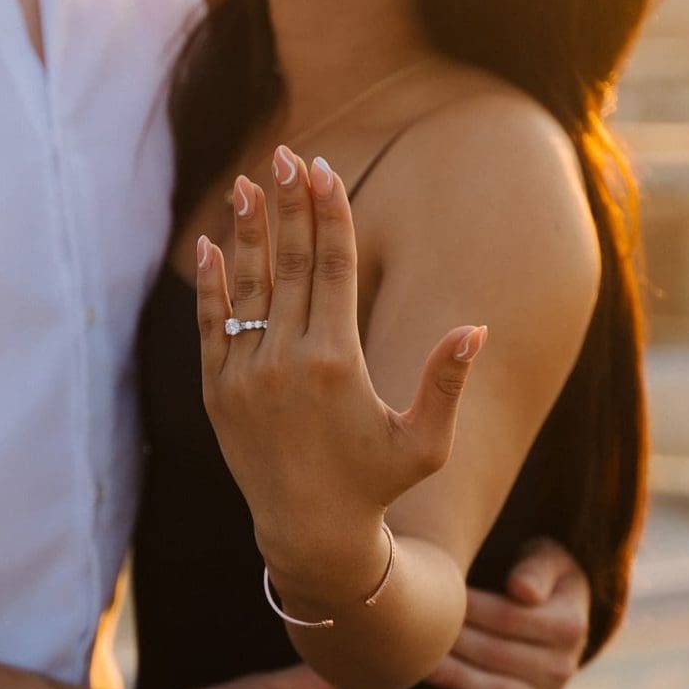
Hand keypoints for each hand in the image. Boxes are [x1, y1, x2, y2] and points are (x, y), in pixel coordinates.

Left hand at [196, 148, 484, 588]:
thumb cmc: (377, 485)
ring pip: (247, 287)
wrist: (309, 533)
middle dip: (289, 205)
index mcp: (336, 363)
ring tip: (251, 183)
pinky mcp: (218, 392)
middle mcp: (285, 362)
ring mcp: (245, 375)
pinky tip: (212, 243)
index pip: (332, 269)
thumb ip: (448, 383)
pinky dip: (211, 284)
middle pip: (288, 263)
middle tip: (288, 155)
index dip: (330, 214)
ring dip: (248, 231)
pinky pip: (211, 325)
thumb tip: (477, 327)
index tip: (325, 170)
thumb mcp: (425, 442)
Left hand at [427, 538, 590, 688]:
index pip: (509, 617)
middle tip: (411, 631)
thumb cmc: (537, 579)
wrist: (556, 618)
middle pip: (494, 654)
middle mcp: (563, 666)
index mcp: (569, 626)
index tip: (435, 594)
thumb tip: (522, 589)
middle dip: (452, 642)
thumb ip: (536, 570)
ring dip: (453, 677)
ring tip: (417, 662)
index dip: (469, 607)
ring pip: (493, 688)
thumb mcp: (547, 561)